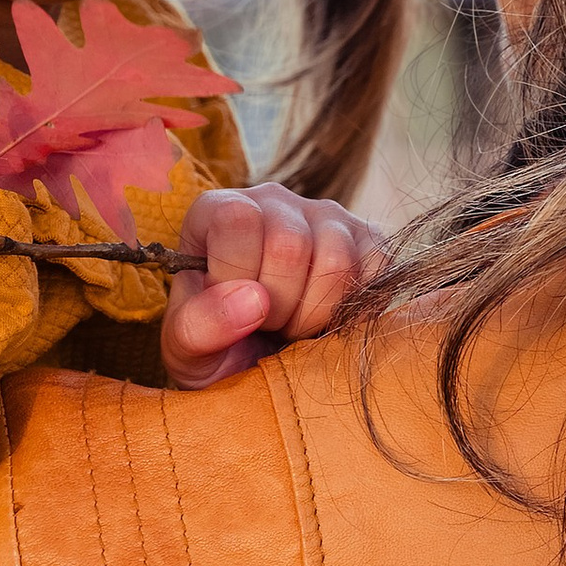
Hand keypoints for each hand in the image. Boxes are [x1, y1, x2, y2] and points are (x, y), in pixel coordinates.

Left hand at [161, 183, 386, 388]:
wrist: (259, 365)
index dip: (237, 279)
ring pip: (337, 258)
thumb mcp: (188, 351)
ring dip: (317, 311)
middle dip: (279, 307)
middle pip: (290, 245)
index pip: (237, 222)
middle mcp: (272, 200)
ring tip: (294, 323)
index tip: (232, 307)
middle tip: (267, 325)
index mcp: (217, 211)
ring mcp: (325, 215)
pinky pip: (377, 264)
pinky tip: (328, 315)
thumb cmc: (217, 350)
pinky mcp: (367, 237)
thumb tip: (253, 300)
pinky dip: (355, 304)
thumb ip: (199, 327)